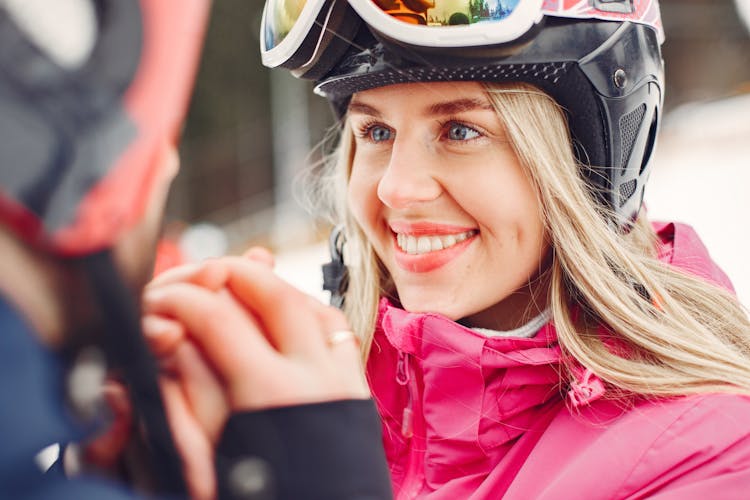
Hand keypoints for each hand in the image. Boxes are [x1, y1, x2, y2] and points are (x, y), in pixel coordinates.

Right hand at [142, 247, 367, 497]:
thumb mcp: (203, 458)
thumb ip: (185, 390)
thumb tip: (166, 334)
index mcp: (270, 395)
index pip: (217, 317)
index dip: (179, 299)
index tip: (157, 300)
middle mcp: (316, 378)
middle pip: (275, 294)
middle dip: (232, 272)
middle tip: (200, 273)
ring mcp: (343, 382)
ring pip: (313, 306)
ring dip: (275, 289)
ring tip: (242, 286)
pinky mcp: (356, 394)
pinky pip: (337, 333)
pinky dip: (308, 314)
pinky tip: (287, 316)